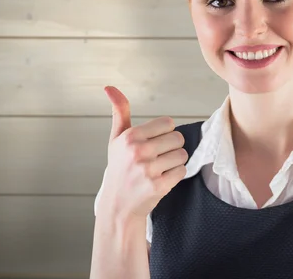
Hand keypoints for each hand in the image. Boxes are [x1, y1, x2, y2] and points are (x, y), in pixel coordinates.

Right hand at [97, 86, 188, 220]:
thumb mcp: (116, 139)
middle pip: (178, 138)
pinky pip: (182, 171)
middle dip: (172, 148)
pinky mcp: (159, 186)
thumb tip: (110, 87)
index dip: (165, 133)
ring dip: (174, 162)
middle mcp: (138, 152)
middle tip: (158, 157)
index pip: (168, 123)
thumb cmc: (119, 169)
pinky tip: (161, 179)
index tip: (154, 143)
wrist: (118, 206)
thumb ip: (120, 112)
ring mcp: (148, 170)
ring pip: (182, 155)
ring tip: (159, 169)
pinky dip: (175, 175)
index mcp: (130, 137)